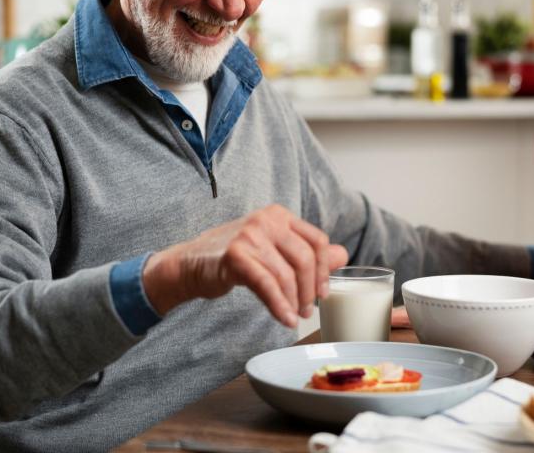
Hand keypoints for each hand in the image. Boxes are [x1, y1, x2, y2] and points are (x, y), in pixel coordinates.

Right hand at [143, 204, 348, 326]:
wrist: (190, 263)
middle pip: (305, 258)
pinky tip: (285, 318)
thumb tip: (343, 255)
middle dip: (310, 289)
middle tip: (308, 310)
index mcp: (280, 215)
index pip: (317, 240)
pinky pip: (267, 285)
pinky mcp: (235, 257)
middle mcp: (267, 220)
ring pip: (287, 274)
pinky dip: (279, 305)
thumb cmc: (235, 257)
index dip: (324, 269)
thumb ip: (307, 251)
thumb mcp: (274, 249)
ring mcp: (250, 235)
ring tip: (295, 317)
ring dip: (294, 301)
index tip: (323, 292)